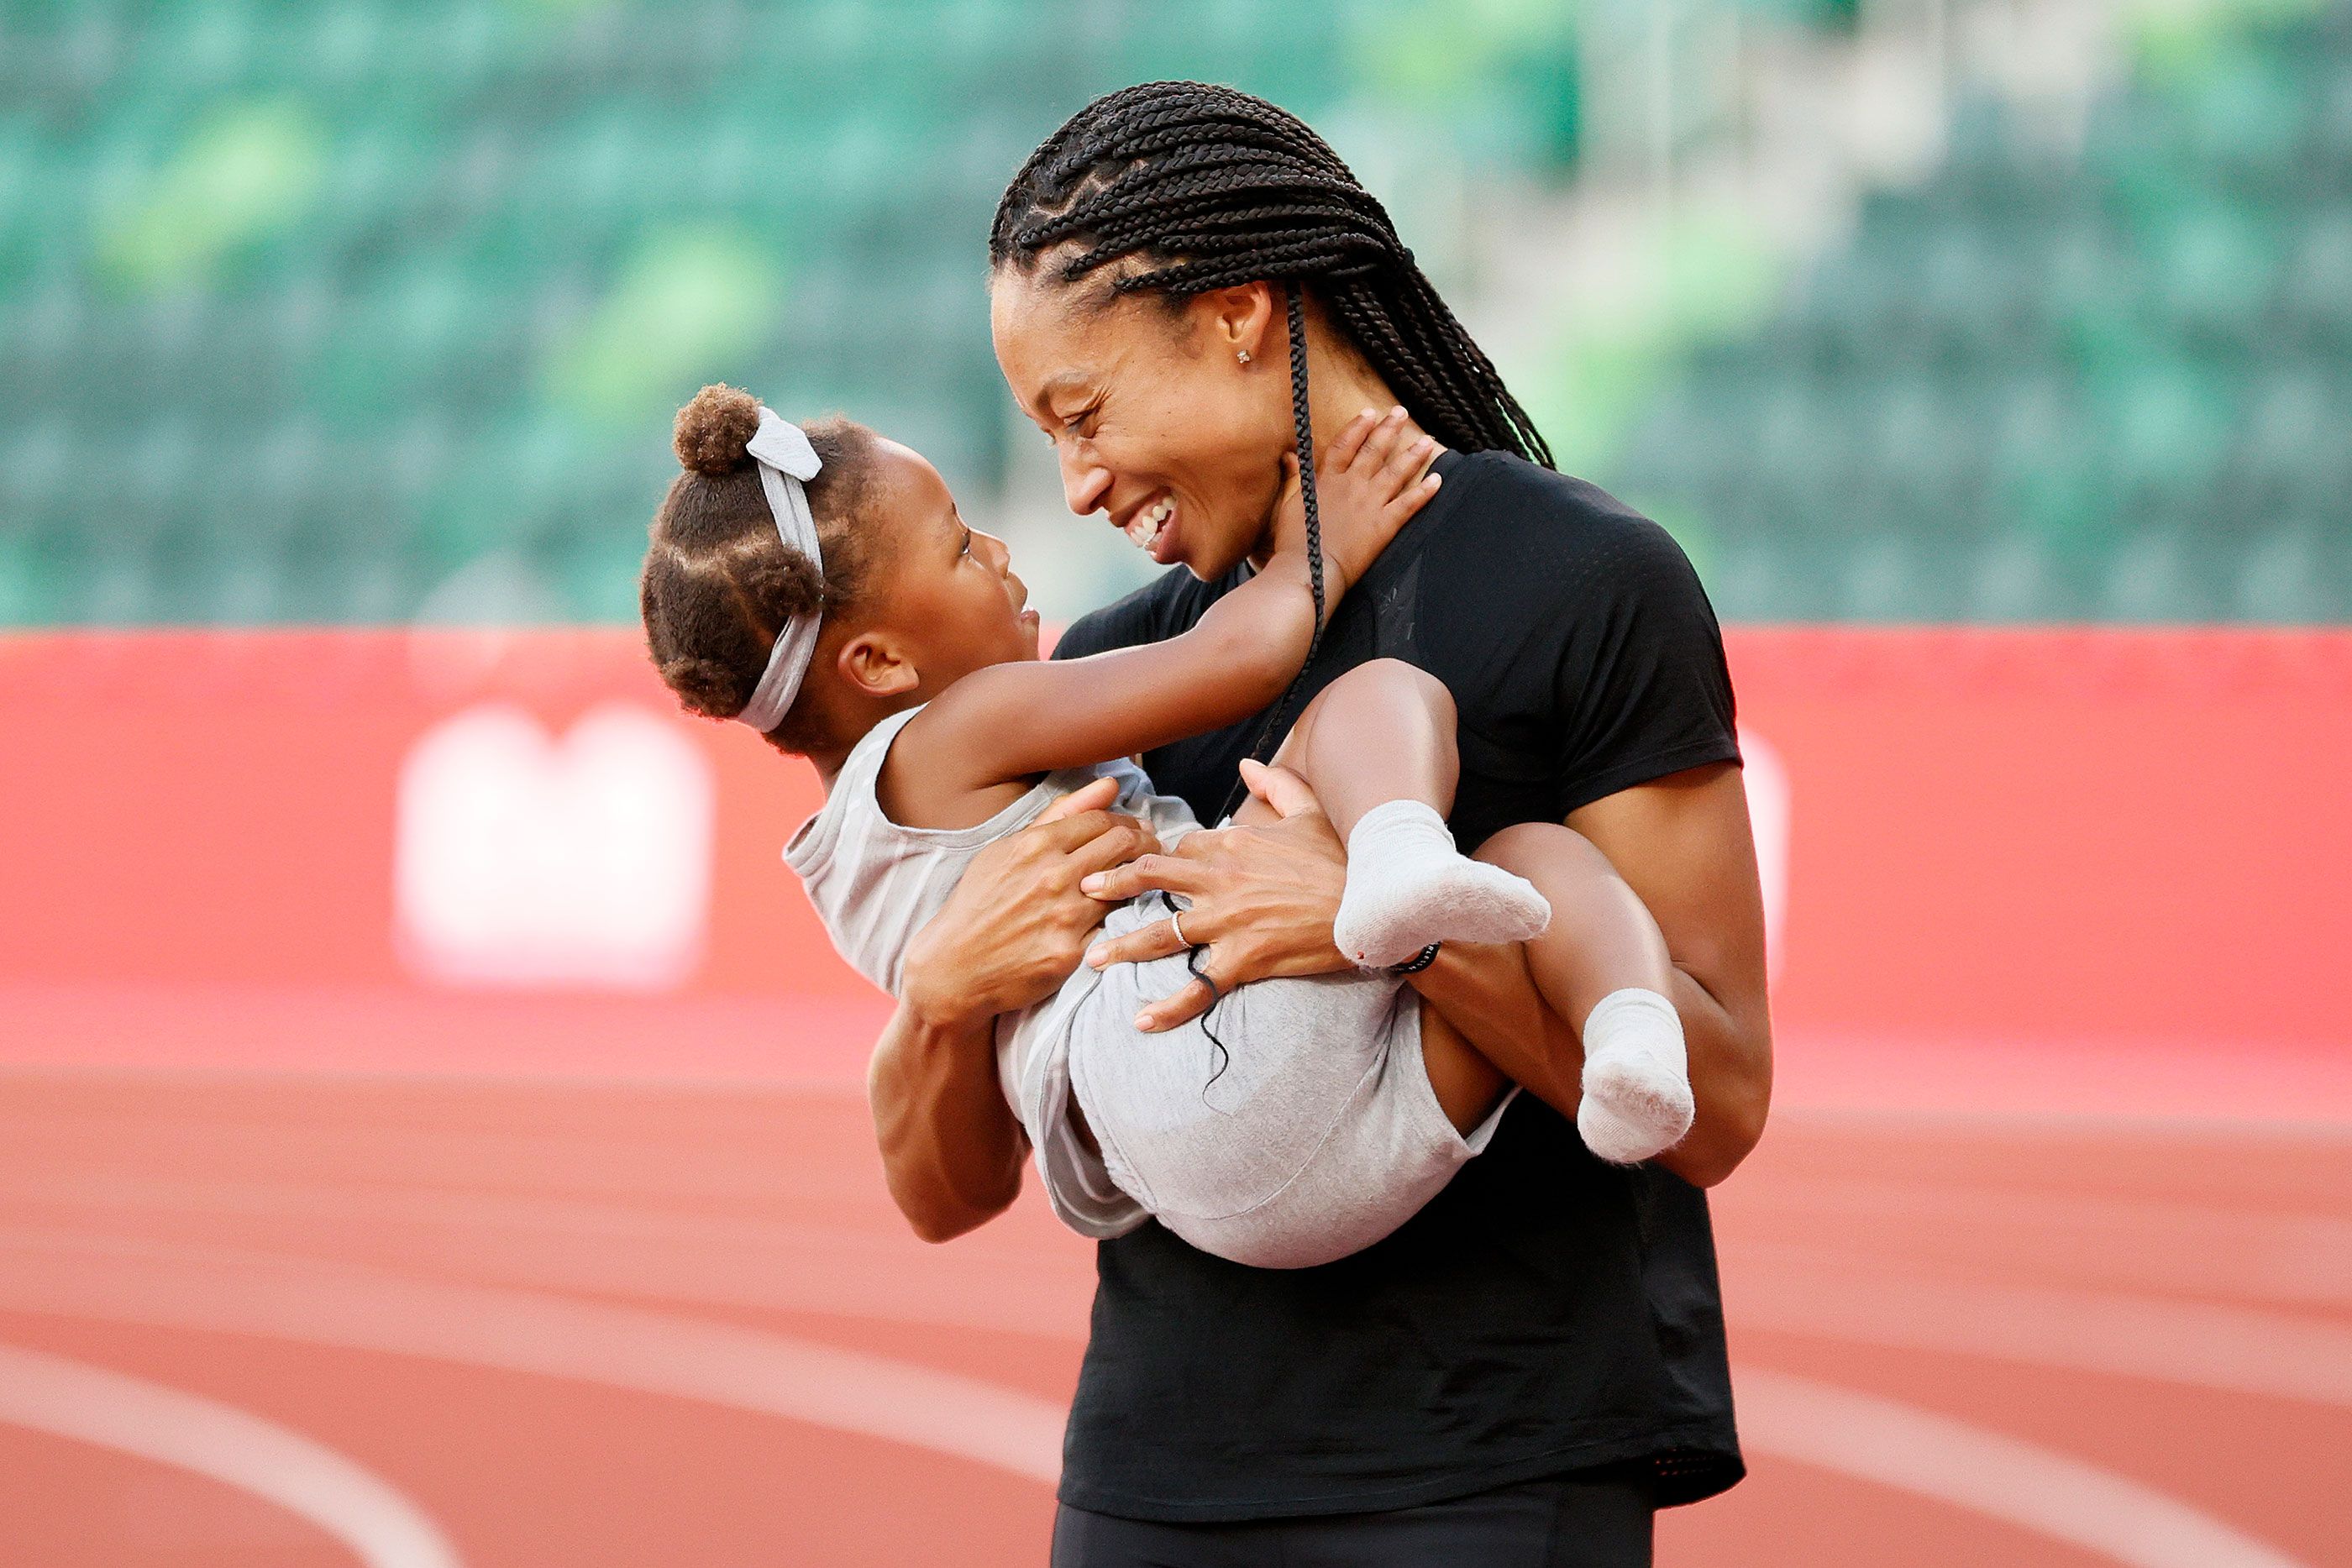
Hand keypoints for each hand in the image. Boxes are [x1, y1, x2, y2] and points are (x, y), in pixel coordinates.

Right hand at [899, 776, 1160, 1029]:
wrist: (954, 966)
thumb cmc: (981, 902)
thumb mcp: (1008, 850)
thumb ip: (1061, 815)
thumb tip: (1109, 783)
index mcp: (1036, 845)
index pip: (1102, 821)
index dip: (1127, 824)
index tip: (1136, 833)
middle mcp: (1053, 876)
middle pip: (1124, 846)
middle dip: (1146, 845)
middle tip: (1151, 854)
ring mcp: (1063, 916)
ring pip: (1125, 887)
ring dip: (1139, 883)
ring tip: (1141, 883)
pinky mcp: (1070, 954)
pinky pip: (1111, 928)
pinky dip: (1121, 920)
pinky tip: (1124, 919)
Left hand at [1077, 760, 1352, 1031]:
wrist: (1374, 908)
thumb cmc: (1343, 861)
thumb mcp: (1311, 812)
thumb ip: (1276, 784)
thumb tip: (1247, 765)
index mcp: (1233, 843)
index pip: (1178, 849)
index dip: (1158, 859)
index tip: (1140, 870)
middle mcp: (1222, 880)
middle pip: (1152, 879)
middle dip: (1112, 885)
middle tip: (1082, 892)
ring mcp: (1230, 921)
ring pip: (1162, 933)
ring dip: (1123, 946)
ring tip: (1092, 957)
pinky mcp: (1244, 959)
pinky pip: (1198, 987)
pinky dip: (1169, 1007)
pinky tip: (1141, 1020)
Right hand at [1269, 406, 1441, 597]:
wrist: (1309, 570)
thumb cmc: (1294, 541)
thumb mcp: (1289, 504)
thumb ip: (1295, 477)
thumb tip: (1290, 455)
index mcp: (1327, 480)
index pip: (1345, 445)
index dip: (1358, 427)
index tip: (1370, 413)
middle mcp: (1352, 485)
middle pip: (1374, 451)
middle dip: (1389, 430)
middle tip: (1402, 413)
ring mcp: (1370, 504)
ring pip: (1396, 472)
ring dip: (1413, 455)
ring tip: (1428, 441)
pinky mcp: (1384, 525)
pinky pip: (1409, 504)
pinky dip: (1425, 492)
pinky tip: (1438, 480)